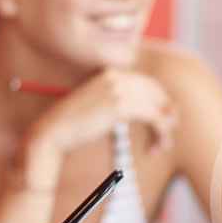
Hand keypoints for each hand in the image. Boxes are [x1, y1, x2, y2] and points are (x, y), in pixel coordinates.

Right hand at [23, 69, 176, 171]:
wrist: (54, 131)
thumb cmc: (74, 125)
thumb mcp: (99, 107)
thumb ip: (119, 102)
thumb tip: (145, 110)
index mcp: (111, 73)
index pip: (147, 83)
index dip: (160, 102)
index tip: (164, 121)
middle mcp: (118, 77)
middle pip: (156, 93)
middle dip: (167, 114)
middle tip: (167, 134)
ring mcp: (120, 90)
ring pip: (158, 108)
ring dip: (164, 130)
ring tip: (160, 147)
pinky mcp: (121, 107)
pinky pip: (154, 118)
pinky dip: (160, 134)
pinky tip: (154, 149)